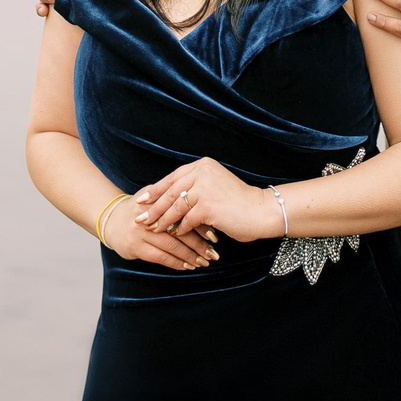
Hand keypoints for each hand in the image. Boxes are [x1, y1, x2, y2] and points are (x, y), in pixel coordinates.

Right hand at [103, 204, 217, 271]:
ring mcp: (141, 232)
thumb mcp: (155, 198)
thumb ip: (175, 200)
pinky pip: (160, 257)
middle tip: (213, 253)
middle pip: (180, 230)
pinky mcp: (135, 247)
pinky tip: (187, 266)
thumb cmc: (141, 210)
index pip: (184, 212)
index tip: (215, 234)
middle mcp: (149, 215)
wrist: (111, 219)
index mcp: (157, 200)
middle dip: (199, 243)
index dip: (200, 224)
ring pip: (171, 245)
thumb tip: (205, 209)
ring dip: (190, 256)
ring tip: (203, 262)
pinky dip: (176, 262)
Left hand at [132, 156, 278, 244]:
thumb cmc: (237, 201)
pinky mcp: (208, 206)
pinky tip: (176, 234)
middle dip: (153, 207)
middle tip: (140, 218)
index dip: (156, 190)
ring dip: (163, 220)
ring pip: (175, 207)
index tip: (141, 200)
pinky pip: (187, 220)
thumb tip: (168, 198)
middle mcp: (202, 173)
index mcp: (202, 165)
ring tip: (154, 229)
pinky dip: (180, 228)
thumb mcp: (214, 185)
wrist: (260, 210)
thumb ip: (194, 186)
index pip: (172, 178)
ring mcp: (205, 189)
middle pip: (170, 192)